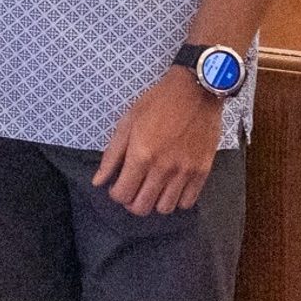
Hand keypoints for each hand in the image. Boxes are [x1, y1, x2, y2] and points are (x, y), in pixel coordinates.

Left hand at [93, 68, 221, 215]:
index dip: (115, 194)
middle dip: (132, 202)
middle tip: (132, 189)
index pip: (122, 194)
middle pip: (142, 207)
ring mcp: (185, 172)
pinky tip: (170, 186)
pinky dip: (176, 200)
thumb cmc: (157, 103)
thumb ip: (112, 155)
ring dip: (154, 202)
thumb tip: (99, 180)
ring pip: (165, 208)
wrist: (195, 92)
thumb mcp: (127, 123)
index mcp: (141, 155)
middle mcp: (163, 168)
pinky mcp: (202, 172)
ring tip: (151, 188)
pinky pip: (188, 202)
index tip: (117, 187)